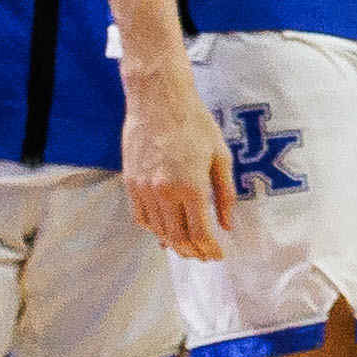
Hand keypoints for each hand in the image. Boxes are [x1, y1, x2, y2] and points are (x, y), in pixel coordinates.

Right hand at [119, 51, 231, 261]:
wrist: (158, 100)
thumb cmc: (195, 124)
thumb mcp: (220, 157)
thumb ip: (225, 194)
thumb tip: (227, 224)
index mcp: (191, 187)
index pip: (200, 233)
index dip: (209, 249)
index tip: (218, 255)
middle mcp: (164, 192)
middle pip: (178, 237)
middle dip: (193, 252)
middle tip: (204, 256)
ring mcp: (143, 188)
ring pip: (158, 230)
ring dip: (173, 243)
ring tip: (187, 248)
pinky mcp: (130, 182)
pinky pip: (140, 216)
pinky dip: (153, 229)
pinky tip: (164, 231)